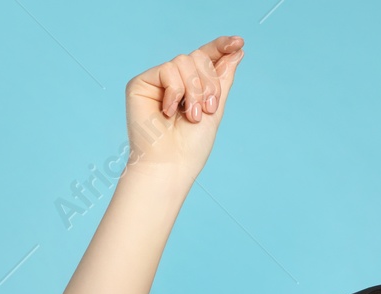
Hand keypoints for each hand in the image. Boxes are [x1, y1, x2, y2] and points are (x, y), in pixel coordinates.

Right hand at [124, 36, 245, 182]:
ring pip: (183, 61)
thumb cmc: (191, 146)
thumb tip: (238, 50)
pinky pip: (167, 70)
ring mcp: (157, 81)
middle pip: (197, 57)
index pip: (206, 58)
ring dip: (194, 91)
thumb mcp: (215, 109)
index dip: (221, 47)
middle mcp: (174, 81)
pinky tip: (168, 112)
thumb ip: (223, 79)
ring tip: (190, 116)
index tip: (239, 42)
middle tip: (207, 109)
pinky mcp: (141, 83)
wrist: (171, 164)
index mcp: (192, 86)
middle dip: (209, 83)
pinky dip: (175, 92)